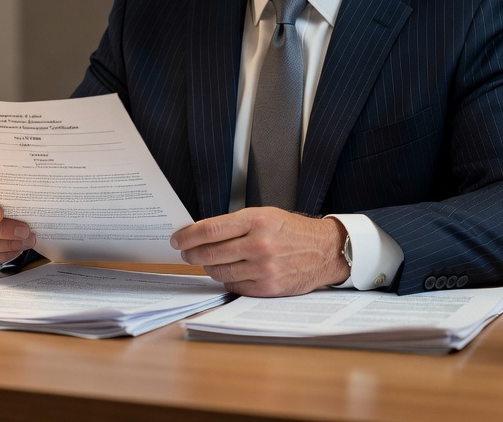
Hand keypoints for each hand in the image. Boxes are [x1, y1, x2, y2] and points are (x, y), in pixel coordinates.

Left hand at [169, 208, 348, 296]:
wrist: (325, 251)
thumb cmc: (292, 231)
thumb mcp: (265, 215)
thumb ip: (235, 224)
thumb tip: (201, 234)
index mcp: (256, 221)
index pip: (210, 229)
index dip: (187, 236)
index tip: (177, 240)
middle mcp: (259, 244)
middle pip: (209, 252)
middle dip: (192, 254)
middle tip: (186, 253)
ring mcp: (264, 268)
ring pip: (219, 272)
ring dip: (208, 267)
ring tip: (208, 262)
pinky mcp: (268, 288)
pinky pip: (234, 286)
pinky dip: (227, 280)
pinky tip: (229, 272)